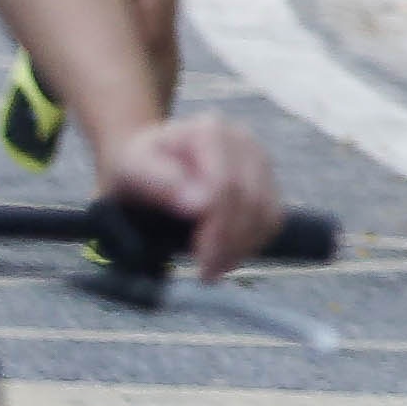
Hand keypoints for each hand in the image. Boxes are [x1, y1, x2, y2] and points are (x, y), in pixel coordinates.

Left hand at [102, 113, 280, 277]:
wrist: (148, 162)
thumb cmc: (137, 167)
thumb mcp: (133, 171)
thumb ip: (162, 184)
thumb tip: (201, 206)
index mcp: (209, 131)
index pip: (226, 187)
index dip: (217, 229)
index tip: (199, 261)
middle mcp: (242, 140)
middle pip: (251, 201)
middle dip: (229, 243)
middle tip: (206, 273)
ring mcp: (259, 159)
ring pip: (268, 212)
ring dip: (243, 247)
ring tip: (214, 267)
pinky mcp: (267, 181)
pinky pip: (272, 219)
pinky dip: (254, 243)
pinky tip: (227, 254)